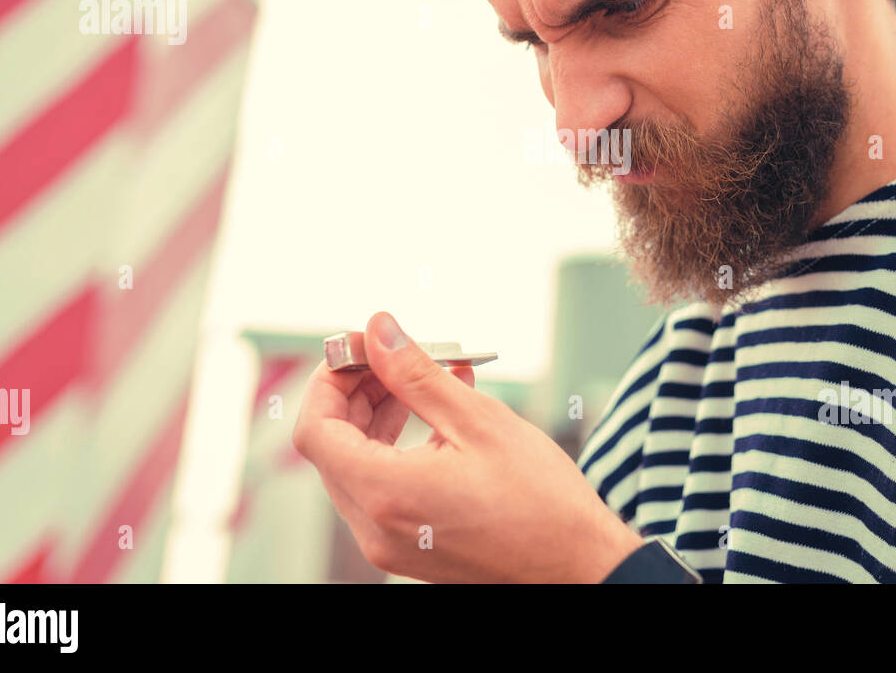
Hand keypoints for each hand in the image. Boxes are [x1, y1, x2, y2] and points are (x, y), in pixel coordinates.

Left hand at [292, 310, 644, 581]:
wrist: (579, 564)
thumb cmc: (540, 499)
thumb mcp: (478, 421)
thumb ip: (416, 374)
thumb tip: (378, 329)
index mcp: (386, 494)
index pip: (316, 430)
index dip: (329, 382)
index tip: (361, 350)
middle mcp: (375, 528)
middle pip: (333, 447)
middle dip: (356, 394)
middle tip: (394, 357)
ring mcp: (390, 544)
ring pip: (357, 467)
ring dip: (378, 417)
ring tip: (422, 380)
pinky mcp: (411, 549)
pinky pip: (384, 489)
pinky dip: (398, 447)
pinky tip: (439, 417)